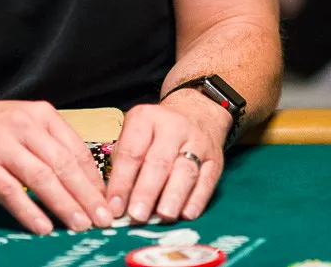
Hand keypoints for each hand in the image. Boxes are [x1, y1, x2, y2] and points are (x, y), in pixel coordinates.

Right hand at [0, 98, 112, 234]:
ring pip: (42, 178)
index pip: (76, 150)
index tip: (107, 203)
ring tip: (80, 226)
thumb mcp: (26, 124)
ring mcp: (2, 145)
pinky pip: (11, 192)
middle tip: (103, 220)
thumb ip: (52, 146)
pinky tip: (43, 226)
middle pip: (63, 165)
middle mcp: (24, 126)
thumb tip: (86, 183)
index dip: (95, 180)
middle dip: (87, 196)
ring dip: (64, 205)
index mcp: (41, 114)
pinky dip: (29, 211)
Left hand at [105, 91, 229, 223]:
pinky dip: (197, 199)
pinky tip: (187, 214)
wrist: (196, 114)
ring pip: (185, 171)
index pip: (131, 152)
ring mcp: (197, 142)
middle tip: (136, 215)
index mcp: (145, 118)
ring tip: (163, 216)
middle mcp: (173, 127)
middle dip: (146, 191)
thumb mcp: (134, 135)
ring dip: (173, 196)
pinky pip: (207, 180)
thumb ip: (123, 164)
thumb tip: (115, 201)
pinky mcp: (215, 159)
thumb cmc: (156, 132)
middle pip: (159, 162)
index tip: (114, 207)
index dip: (121, 182)